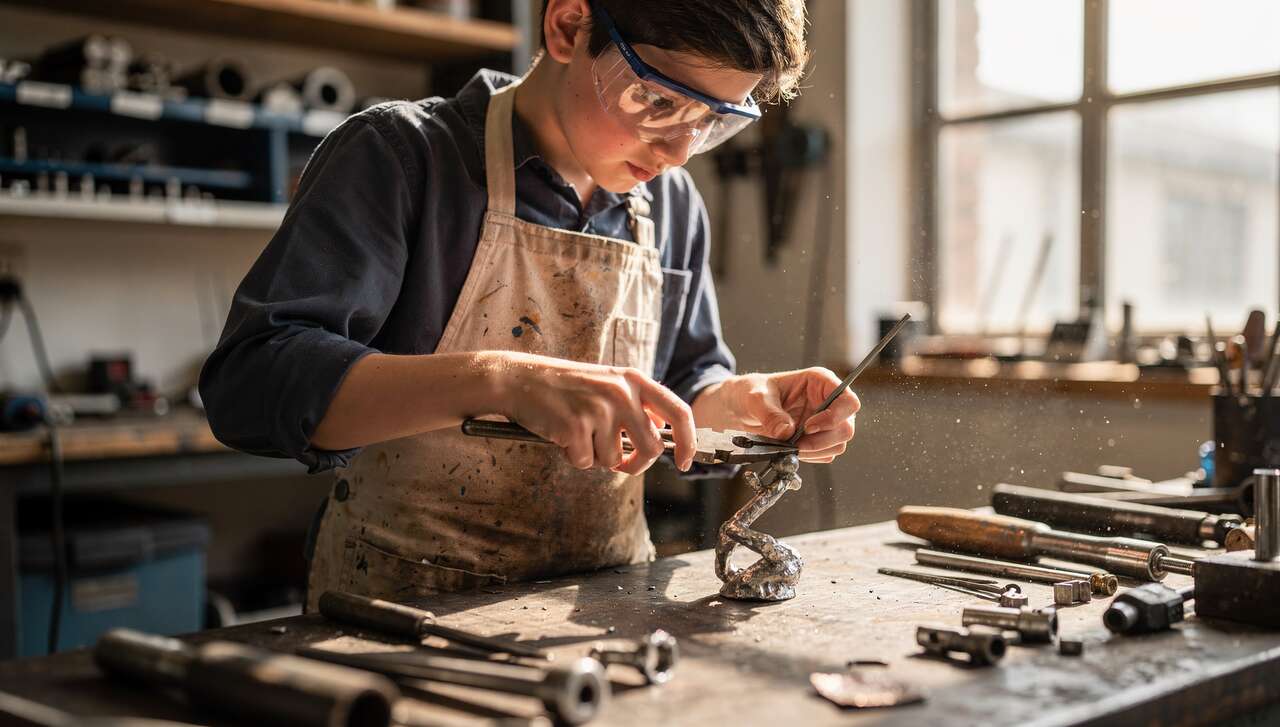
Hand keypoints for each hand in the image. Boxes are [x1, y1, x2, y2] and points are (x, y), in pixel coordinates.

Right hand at [496, 352, 696, 473]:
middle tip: (621, 463)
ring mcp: (599, 409)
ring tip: (578, 434)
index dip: (688, 441)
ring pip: (614, 460)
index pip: (678, 412)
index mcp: (633, 380)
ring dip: (596, 457)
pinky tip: (562, 436)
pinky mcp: (576, 427)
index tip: (685, 462)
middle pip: (651, 448)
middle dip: (637, 464)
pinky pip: (586, 463)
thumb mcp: (607, 384)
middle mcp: (621, 393)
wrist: (521, 379)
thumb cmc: (565, 388)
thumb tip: (661, 436)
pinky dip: (574, 457)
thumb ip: (636, 405)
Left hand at [708, 368, 859, 462]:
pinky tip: (791, 450)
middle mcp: (828, 401)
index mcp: (820, 382)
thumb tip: (786, 432)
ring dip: (815, 451)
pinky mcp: (819, 439)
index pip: (848, 401)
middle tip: (796, 444)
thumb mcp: (755, 397)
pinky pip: (825, 454)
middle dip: (822, 441)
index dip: (834, 417)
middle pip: (846, 427)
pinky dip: (810, 456)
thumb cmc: (751, 392)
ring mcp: (826, 422)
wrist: (742, 408)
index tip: (808, 427)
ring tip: (790, 447)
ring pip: (838, 444)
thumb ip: (770, 413)